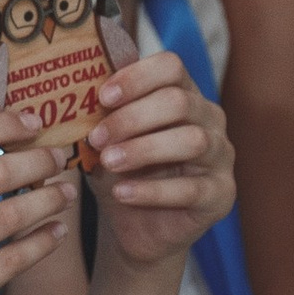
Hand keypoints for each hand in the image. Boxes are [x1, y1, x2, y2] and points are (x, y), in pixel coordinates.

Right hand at [0, 109, 76, 294]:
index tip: (35, 122)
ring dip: (46, 200)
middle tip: (59, 158)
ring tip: (66, 194)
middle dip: (36, 162)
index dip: (3, 125)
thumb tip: (4, 131)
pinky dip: (41, 242)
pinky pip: (12, 260)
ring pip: (8, 216)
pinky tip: (56, 232)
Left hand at [81, 53, 234, 274]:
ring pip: (192, 140)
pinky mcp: (221, 194)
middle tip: (97, 137)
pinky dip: (152, 191)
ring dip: (143, 149)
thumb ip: (99, 116)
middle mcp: (209, 119)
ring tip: (109, 162)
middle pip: (179, 101)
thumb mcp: (105, 140)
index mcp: (183, 94)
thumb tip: (73, 94)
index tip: (102, 97)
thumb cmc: (122, 172)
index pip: (171, 66)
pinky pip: (191, 188)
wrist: (137, 228)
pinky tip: (122, 193)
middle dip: (131, 118)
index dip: (136, 77)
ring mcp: (221, 156)